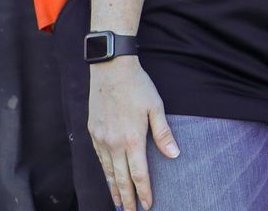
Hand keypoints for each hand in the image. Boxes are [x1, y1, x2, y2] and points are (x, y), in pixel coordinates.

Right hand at [89, 57, 179, 210]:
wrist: (111, 69)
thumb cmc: (137, 86)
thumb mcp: (156, 107)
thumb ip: (164, 133)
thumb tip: (174, 154)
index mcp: (133, 139)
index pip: (139, 174)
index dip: (143, 192)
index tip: (148, 205)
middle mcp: (114, 144)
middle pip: (121, 179)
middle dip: (127, 199)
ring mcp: (101, 139)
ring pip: (107, 172)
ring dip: (114, 189)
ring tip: (118, 203)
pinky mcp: (93, 132)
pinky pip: (99, 159)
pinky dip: (104, 173)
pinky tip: (108, 178)